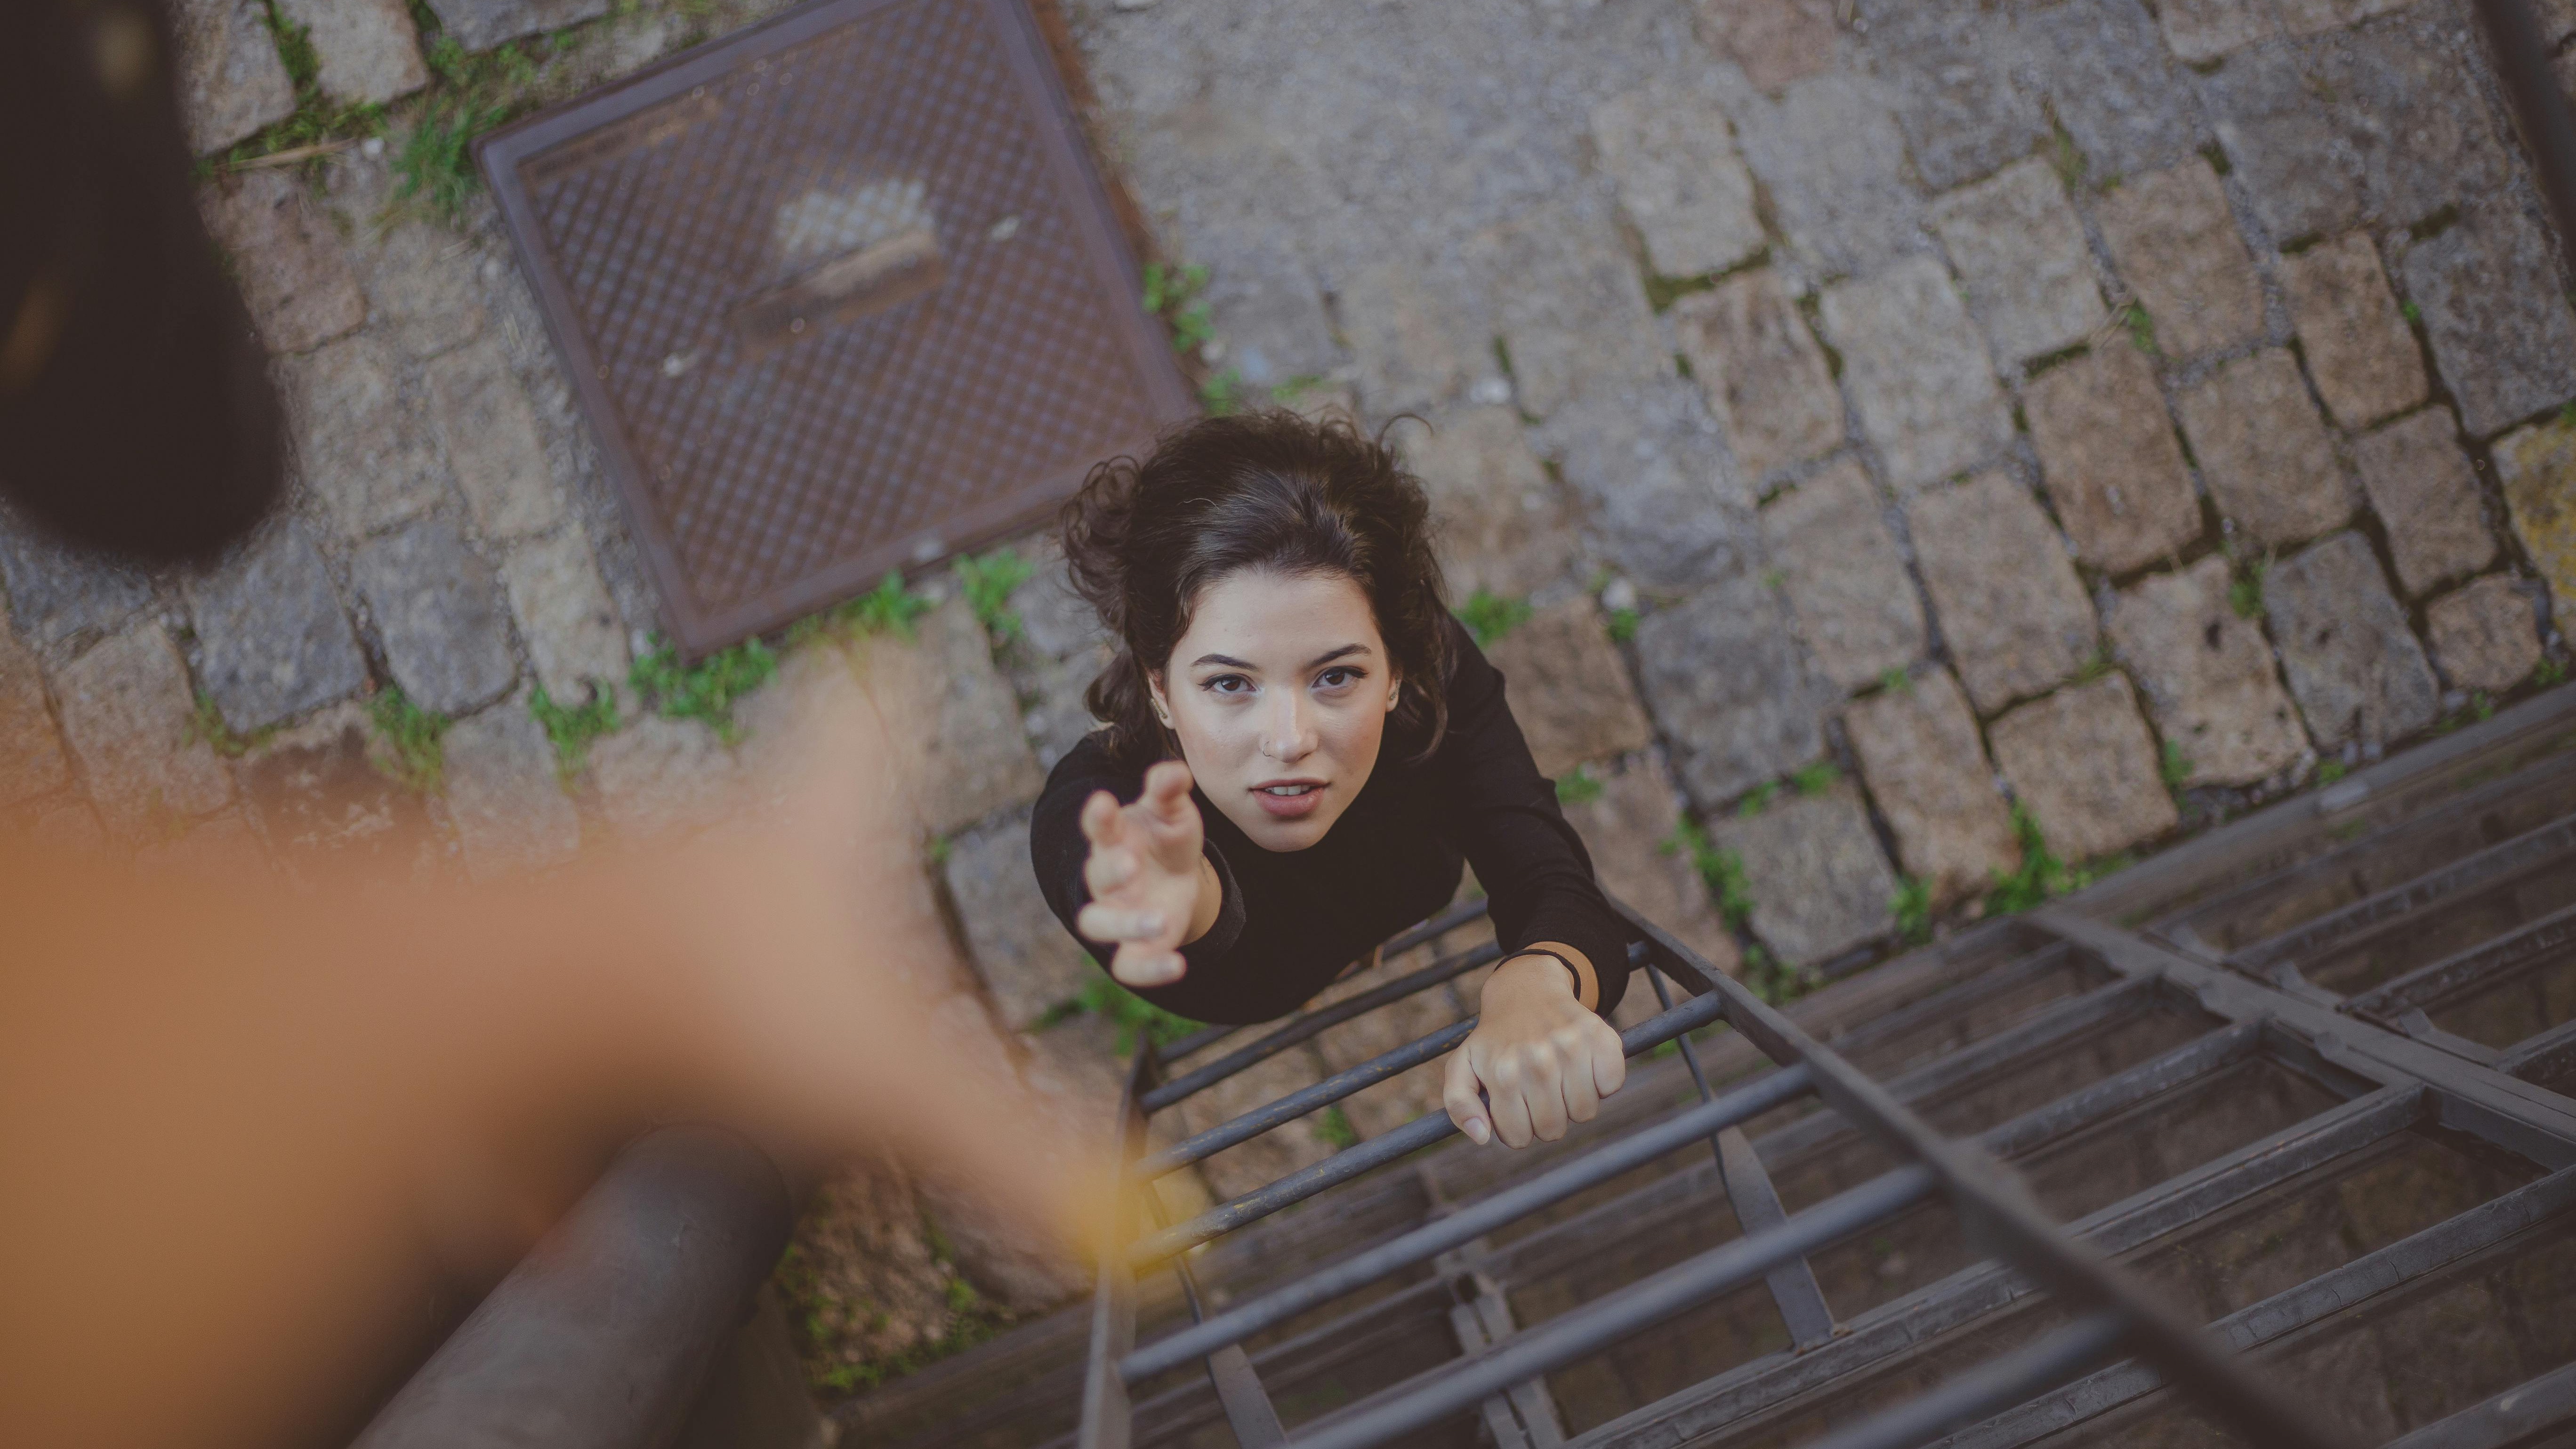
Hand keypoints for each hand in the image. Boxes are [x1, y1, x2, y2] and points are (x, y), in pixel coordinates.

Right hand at [1076, 760, 1208, 988]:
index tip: (1104, 803)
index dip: (1097, 816)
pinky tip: (1177, 966)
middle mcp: (1107, 878)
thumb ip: (1169, 790)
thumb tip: (1175, 771)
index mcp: (1113, 839)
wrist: (1177, 876)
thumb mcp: (1173, 811)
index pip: (1097, 826)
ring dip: (1125, 924)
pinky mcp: (1134, 947)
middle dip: (1110, 871)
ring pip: (1099, 924)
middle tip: (1131, 865)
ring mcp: (1116, 913)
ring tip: (1160, 920)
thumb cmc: (1166, 838)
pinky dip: (1149, 970)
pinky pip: (1129, 966)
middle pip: (1096, 878)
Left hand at [1443, 954, 1626, 1147]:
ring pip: (1584, 1113)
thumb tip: (1482, 1137)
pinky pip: (1612, 1085)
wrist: (1527, 991)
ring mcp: (1572, 1047)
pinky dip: (1601, 1082)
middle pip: (1553, 1129)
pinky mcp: (1601, 1037)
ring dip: (1573, 1102)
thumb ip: (1459, 1105)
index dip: (1517, 1128)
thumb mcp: (1463, 1066)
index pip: (1519, 1138)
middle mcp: (1538, 1060)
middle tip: (1538, 1090)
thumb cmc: (1495, 1039)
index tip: (1515, 1105)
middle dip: (1544, 1117)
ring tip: (1559, 1077)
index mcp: (1503, 1073)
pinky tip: (1582, 1065)